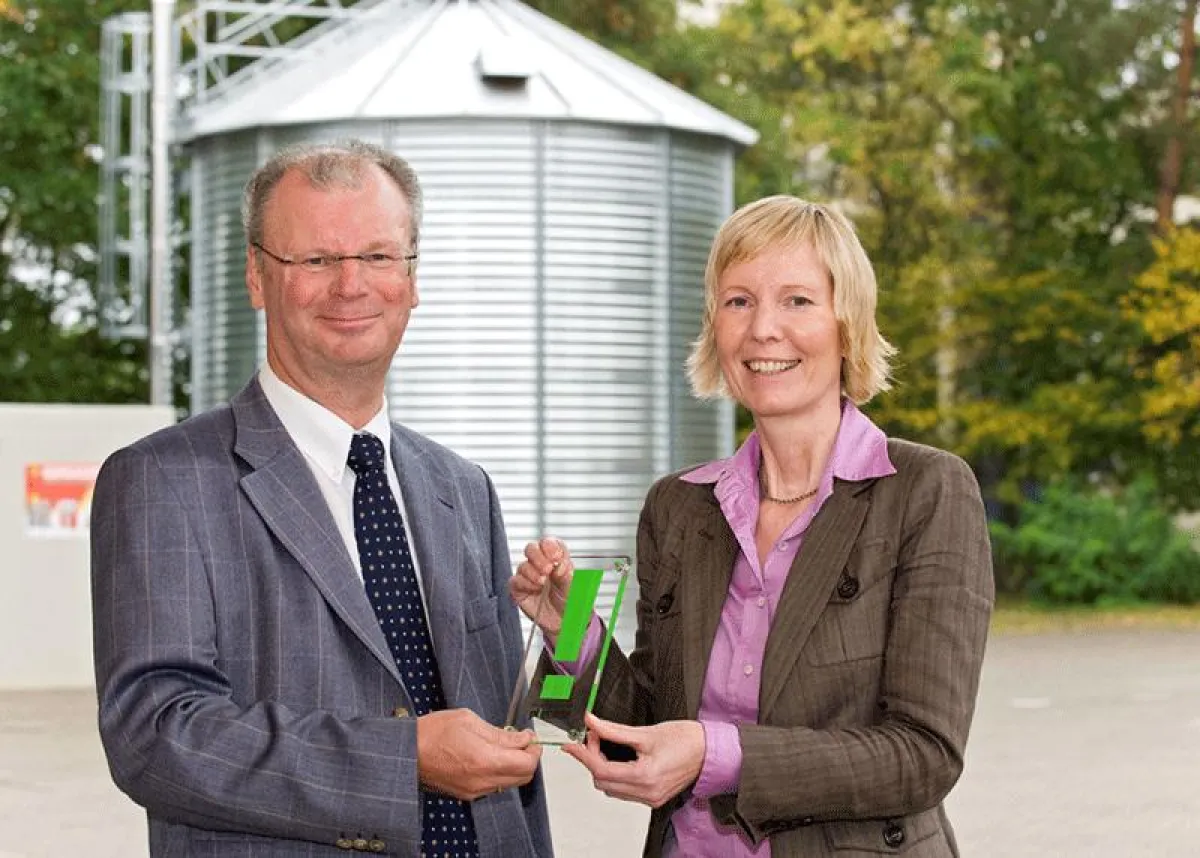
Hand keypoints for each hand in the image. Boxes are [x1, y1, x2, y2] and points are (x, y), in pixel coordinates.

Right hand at [416, 709, 541, 800]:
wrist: (408, 751)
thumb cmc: (434, 732)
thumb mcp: (470, 721)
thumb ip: (500, 733)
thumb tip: (522, 738)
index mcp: (485, 760)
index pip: (526, 764)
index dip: (534, 750)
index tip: (530, 737)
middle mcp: (482, 780)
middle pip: (523, 777)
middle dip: (528, 759)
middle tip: (523, 742)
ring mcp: (474, 790)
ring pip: (510, 783)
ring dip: (514, 767)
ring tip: (505, 747)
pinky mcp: (467, 794)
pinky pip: (494, 786)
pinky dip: (500, 773)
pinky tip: (491, 758)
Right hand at [510, 537, 573, 639]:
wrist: (565, 622)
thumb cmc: (571, 602)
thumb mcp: (575, 588)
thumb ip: (568, 576)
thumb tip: (559, 566)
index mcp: (556, 559)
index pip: (549, 543)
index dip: (550, 547)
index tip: (557, 557)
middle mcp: (540, 565)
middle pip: (531, 548)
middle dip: (538, 557)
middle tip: (548, 569)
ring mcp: (528, 576)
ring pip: (523, 565)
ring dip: (533, 573)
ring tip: (543, 583)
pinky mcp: (519, 589)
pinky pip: (515, 581)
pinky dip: (525, 583)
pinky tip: (535, 589)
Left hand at [562, 713, 705, 808]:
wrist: (712, 751)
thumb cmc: (687, 739)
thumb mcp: (646, 732)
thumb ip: (614, 730)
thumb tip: (591, 723)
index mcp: (644, 776)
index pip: (601, 769)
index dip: (583, 755)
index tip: (572, 743)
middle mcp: (647, 793)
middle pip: (602, 781)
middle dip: (592, 759)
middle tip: (593, 736)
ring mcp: (651, 798)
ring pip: (611, 789)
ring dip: (602, 768)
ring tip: (604, 745)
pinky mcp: (654, 798)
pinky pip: (624, 792)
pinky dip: (615, 776)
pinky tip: (617, 758)